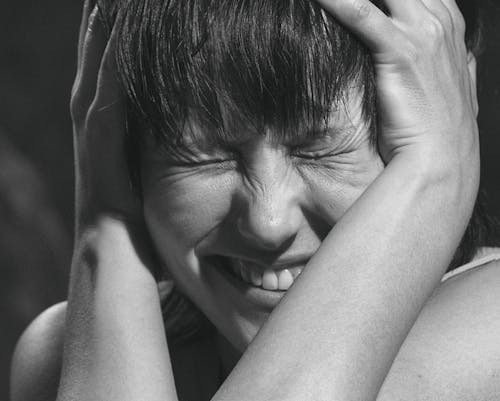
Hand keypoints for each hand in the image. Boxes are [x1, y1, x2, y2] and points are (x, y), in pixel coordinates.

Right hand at [70, 0, 140, 233]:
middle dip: (102, 17)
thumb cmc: (137, 213)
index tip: (126, 2)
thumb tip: (186, 116)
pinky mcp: (98, 145)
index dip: (114, 31)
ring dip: (101, 29)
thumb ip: (157, 136)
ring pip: (96, 66)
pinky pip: (105, 96)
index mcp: (108, 121)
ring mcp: (93, 130)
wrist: (117, 251)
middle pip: (97, 55)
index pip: (110, 64)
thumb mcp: (149, 164)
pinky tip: (117, 32)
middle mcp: (95, 118)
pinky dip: (110, 63)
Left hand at [315, 0, 478, 172]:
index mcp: (448, 30)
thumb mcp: (450, 88)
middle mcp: (439, 24)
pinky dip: (337, 2)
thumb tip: (446, 60)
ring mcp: (423, 35)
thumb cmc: (438, 131)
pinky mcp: (401, 52)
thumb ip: (447, 64)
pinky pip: (362, 14)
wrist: (442, 161)